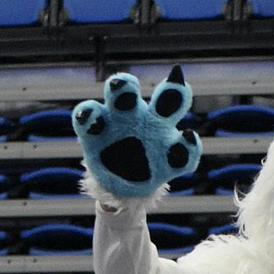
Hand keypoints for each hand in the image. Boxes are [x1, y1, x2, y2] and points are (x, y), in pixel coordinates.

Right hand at [72, 65, 201, 200]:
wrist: (129, 191)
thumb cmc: (155, 169)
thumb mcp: (174, 164)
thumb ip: (186, 152)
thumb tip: (189, 135)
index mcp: (158, 119)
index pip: (168, 97)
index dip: (175, 88)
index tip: (180, 82)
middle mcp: (135, 114)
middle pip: (131, 88)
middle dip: (133, 83)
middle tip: (128, 87)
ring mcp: (113, 122)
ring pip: (111, 94)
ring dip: (116, 88)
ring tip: (116, 88)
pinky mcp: (92, 135)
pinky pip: (84, 117)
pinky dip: (87, 116)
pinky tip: (92, 122)